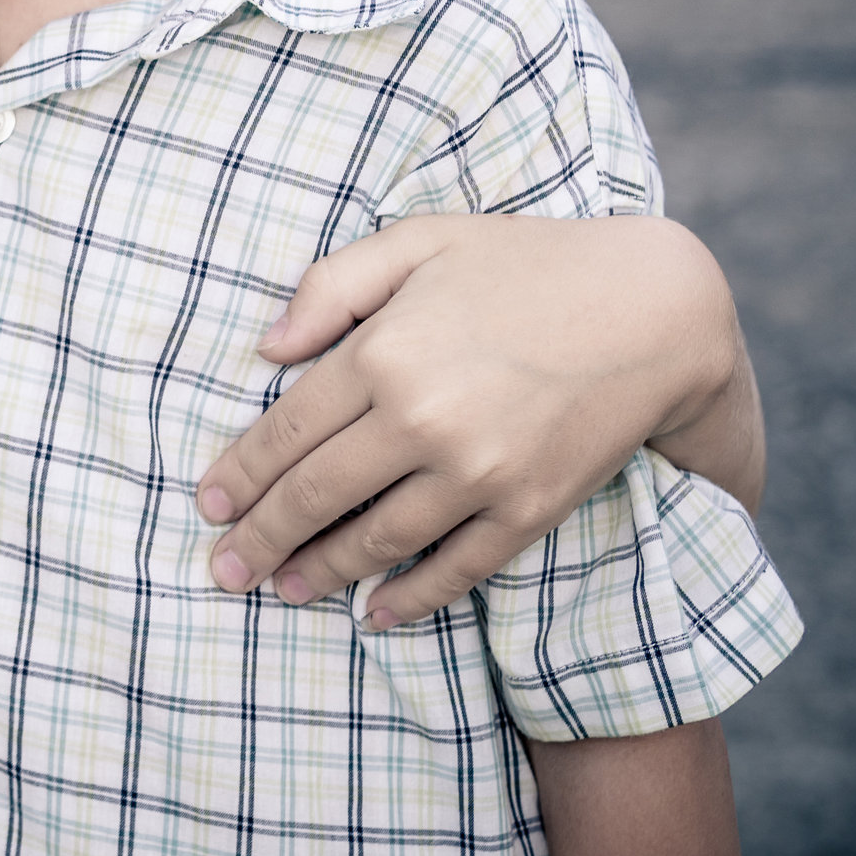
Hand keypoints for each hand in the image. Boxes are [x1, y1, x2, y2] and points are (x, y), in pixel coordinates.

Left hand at [194, 214, 758, 626]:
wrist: (648, 308)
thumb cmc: (521, 262)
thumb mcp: (417, 241)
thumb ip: (333, 287)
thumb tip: (266, 348)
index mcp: (383, 354)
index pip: (287, 433)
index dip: (241, 475)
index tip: (207, 504)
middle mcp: (422, 421)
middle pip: (317, 496)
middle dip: (261, 538)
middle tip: (223, 571)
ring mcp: (477, 473)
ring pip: (376, 541)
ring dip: (321, 573)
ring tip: (282, 589)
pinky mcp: (528, 509)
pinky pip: (455, 570)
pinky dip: (410, 599)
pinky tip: (374, 613)